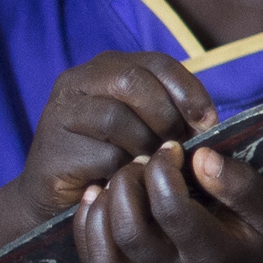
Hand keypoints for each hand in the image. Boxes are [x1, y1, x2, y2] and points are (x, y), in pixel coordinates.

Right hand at [24, 53, 216, 218]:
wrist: (62, 198)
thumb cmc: (115, 159)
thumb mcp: (148, 129)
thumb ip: (174, 116)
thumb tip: (208, 123)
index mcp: (108, 68)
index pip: (158, 63)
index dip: (188, 90)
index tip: (208, 122)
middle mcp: (78, 81)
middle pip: (133, 82)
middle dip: (166, 116)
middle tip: (176, 146)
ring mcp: (60, 112)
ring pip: (116, 118)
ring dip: (145, 146)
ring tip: (150, 164)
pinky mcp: (54, 148)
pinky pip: (104, 155)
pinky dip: (125, 170)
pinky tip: (127, 178)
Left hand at [73, 140, 262, 262]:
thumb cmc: (261, 247)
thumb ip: (240, 184)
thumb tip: (200, 155)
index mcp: (213, 257)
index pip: (172, 211)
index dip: (163, 171)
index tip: (172, 149)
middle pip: (130, 229)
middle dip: (128, 183)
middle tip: (142, 161)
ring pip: (104, 251)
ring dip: (103, 205)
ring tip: (121, 180)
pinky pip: (95, 261)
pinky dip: (87, 226)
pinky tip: (98, 198)